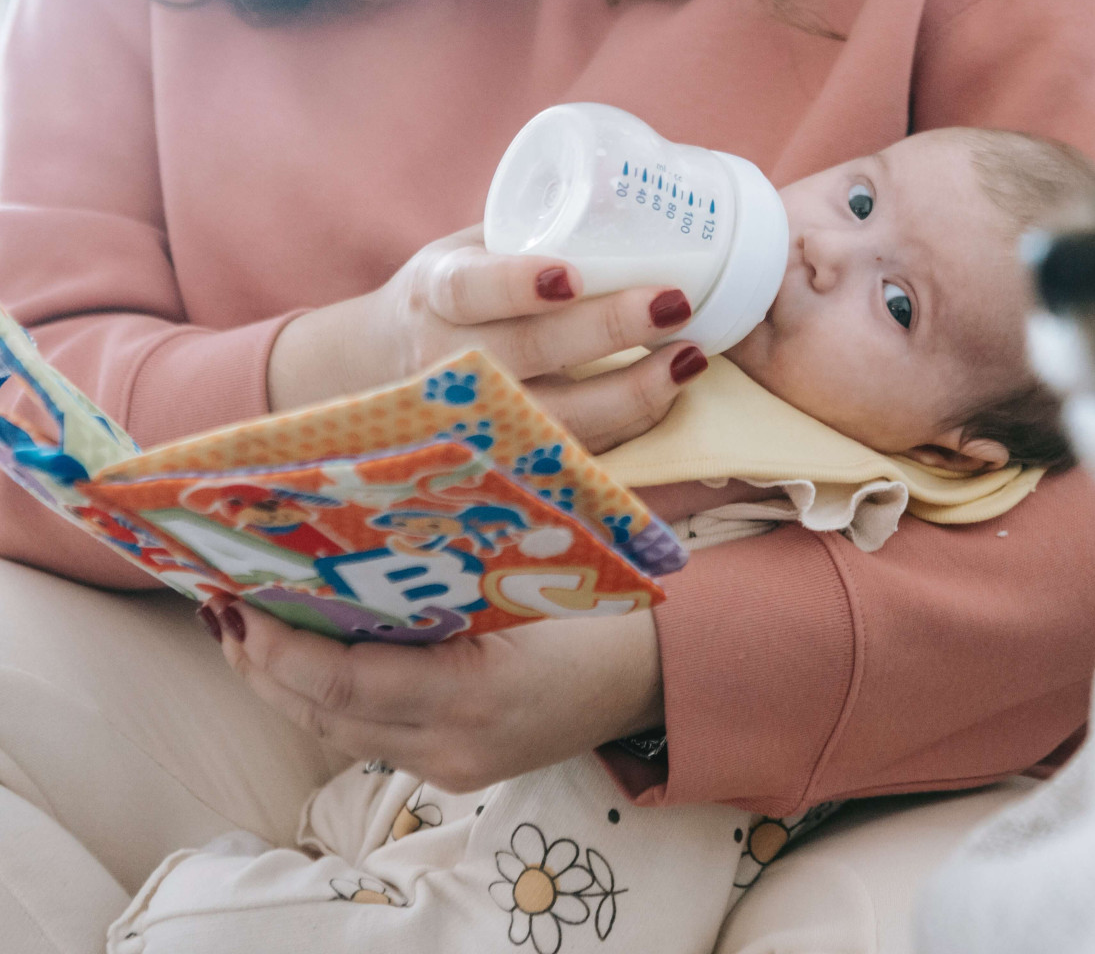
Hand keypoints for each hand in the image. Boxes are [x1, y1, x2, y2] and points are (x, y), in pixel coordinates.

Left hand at [202, 594, 664, 792]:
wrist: (648, 676)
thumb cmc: (591, 614)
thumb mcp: (517, 587)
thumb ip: (437, 585)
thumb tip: (343, 548)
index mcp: (474, 693)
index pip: (342, 684)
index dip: (279, 648)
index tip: (240, 603)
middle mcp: (453, 744)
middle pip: (321, 717)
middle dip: (260, 666)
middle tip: (222, 610)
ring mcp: (450, 766)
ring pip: (335, 733)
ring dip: (282, 687)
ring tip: (245, 633)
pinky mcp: (451, 771)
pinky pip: (367, 737)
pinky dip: (324, 700)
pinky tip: (306, 662)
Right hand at [268, 225, 708, 451]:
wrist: (384, 369)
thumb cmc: (454, 295)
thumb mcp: (466, 254)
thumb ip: (526, 234)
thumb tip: (635, 192)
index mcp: (437, 294)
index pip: (470, 290)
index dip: (517, 285)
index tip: (569, 274)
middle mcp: (447, 359)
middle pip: (527, 351)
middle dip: (607, 329)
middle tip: (674, 302)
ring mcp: (474, 416)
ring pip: (556, 415)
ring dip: (632, 391)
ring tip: (691, 358)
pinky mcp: (504, 455)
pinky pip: (572, 448)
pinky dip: (628, 424)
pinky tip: (670, 394)